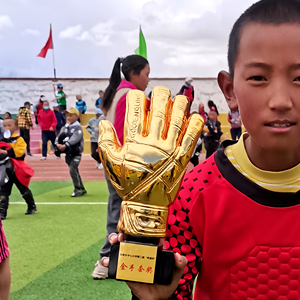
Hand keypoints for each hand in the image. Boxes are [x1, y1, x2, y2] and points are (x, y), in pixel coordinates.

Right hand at [98, 87, 203, 237]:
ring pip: (176, 121)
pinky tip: (195, 116)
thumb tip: (104, 122)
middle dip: (160, 96)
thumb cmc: (128, 184)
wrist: (145, 207)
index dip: (136, 99)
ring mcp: (168, 151)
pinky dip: (195, 126)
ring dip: (180, 106)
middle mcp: (152, 143)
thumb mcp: (111, 163)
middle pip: (158, 111)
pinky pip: (191, 139)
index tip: (138, 96)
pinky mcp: (182, 160)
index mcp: (134, 142)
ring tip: (180, 99)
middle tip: (161, 92)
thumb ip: (107, 142)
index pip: (134, 112)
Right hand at [101, 232, 188, 299]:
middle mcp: (141, 253)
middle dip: (123, 233)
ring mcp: (131, 261)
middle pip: (130, 239)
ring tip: (114, 242)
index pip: (147, 237)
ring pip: (120, 248)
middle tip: (121, 235)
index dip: (142, 231)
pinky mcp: (124, 271)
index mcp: (154, 250)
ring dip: (114, 242)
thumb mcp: (176, 274)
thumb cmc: (167, 283)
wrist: (157, 299)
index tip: (140, 229)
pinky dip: (108, 261)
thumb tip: (178, 256)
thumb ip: (180, 264)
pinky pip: (114, 264)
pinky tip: (106, 261)